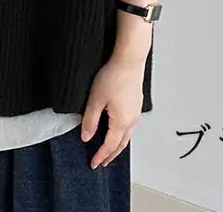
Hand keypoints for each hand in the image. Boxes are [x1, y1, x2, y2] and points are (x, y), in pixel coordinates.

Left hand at [81, 54, 143, 168]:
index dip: (101, 156)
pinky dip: (123, 134)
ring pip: (127, 136)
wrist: (129, 60)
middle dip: (111, 155)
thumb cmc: (114, 76)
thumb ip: (90, 120)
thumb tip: (86, 137)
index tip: (94, 163)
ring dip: (118, 146)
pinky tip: (118, 130)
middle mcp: (131, 120)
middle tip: (102, 162)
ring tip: (109, 150)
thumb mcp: (95, 100)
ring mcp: (136, 112)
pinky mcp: (136, 104)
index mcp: (121, 122)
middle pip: (121, 144)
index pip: (110, 145)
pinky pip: (130, 126)